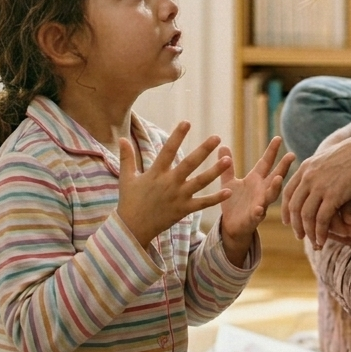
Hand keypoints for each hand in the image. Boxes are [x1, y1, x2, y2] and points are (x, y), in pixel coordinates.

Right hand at [117, 122, 231, 247]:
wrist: (132, 229)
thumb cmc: (129, 201)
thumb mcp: (126, 178)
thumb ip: (126, 157)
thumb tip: (121, 138)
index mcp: (156, 173)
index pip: (168, 150)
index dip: (177, 136)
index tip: (187, 122)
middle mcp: (169, 183)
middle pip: (189, 164)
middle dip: (204, 150)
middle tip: (217, 137)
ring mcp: (178, 197)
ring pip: (200, 182)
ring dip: (214, 171)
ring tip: (228, 160)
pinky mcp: (184, 210)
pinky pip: (202, 204)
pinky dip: (216, 199)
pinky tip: (229, 191)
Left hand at [217, 137, 295, 265]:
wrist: (231, 226)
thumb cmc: (233, 203)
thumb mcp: (229, 181)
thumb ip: (227, 166)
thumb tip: (223, 145)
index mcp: (256, 180)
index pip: (266, 162)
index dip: (272, 151)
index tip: (278, 137)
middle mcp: (261, 190)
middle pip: (275, 176)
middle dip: (283, 166)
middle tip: (291, 155)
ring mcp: (260, 204)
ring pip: (270, 195)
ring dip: (275, 188)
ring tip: (279, 179)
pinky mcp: (253, 218)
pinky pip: (257, 214)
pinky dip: (259, 211)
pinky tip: (260, 208)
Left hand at [281, 133, 350, 248]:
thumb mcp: (328, 160)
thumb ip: (318, 175)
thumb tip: (317, 190)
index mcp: (305, 168)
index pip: (288, 192)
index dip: (286, 209)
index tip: (287, 221)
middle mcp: (308, 177)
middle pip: (295, 206)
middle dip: (295, 224)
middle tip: (299, 235)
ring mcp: (319, 187)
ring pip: (306, 215)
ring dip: (309, 232)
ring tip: (313, 241)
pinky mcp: (332, 196)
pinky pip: (321, 219)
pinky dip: (320, 232)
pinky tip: (322, 240)